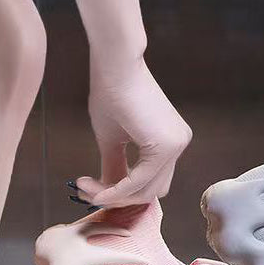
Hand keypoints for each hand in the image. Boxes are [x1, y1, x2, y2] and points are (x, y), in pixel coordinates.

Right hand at [75, 56, 191, 207]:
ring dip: (114, 196)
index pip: (148, 182)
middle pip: (150, 191)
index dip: (118, 193)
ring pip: (146, 191)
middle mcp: (178, 144)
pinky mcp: (168, 146)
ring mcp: (176, 145)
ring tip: (85, 188)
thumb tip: (109, 195)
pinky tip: (96, 189)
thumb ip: (115, 167)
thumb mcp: (112, 140)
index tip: (88, 189)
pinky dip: (118, 190)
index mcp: (169, 141)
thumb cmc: (110, 92)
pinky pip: (141, 181)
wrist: (113, 65)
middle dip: (117, 198)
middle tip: (86, 193)